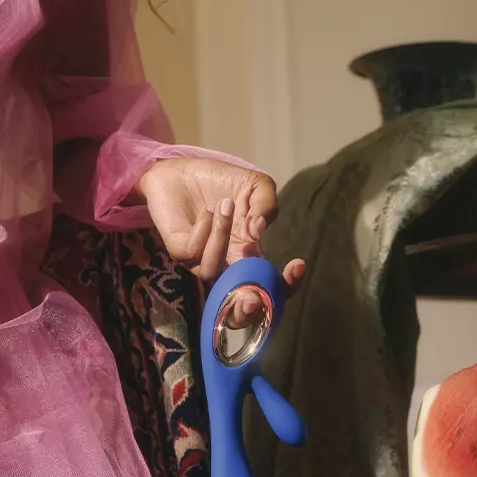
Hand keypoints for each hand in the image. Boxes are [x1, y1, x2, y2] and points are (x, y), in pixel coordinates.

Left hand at [134, 157, 304, 297]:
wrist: (182, 169)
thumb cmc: (221, 182)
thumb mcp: (256, 186)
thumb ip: (267, 205)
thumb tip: (259, 230)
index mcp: (249, 255)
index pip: (270, 286)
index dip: (286, 286)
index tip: (297, 265)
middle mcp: (225, 264)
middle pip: (237, 306)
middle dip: (247, 306)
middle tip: (253, 291)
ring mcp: (200, 261)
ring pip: (213, 271)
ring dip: (223, 235)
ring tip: (225, 204)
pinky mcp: (179, 252)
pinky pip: (194, 252)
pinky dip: (205, 229)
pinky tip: (206, 210)